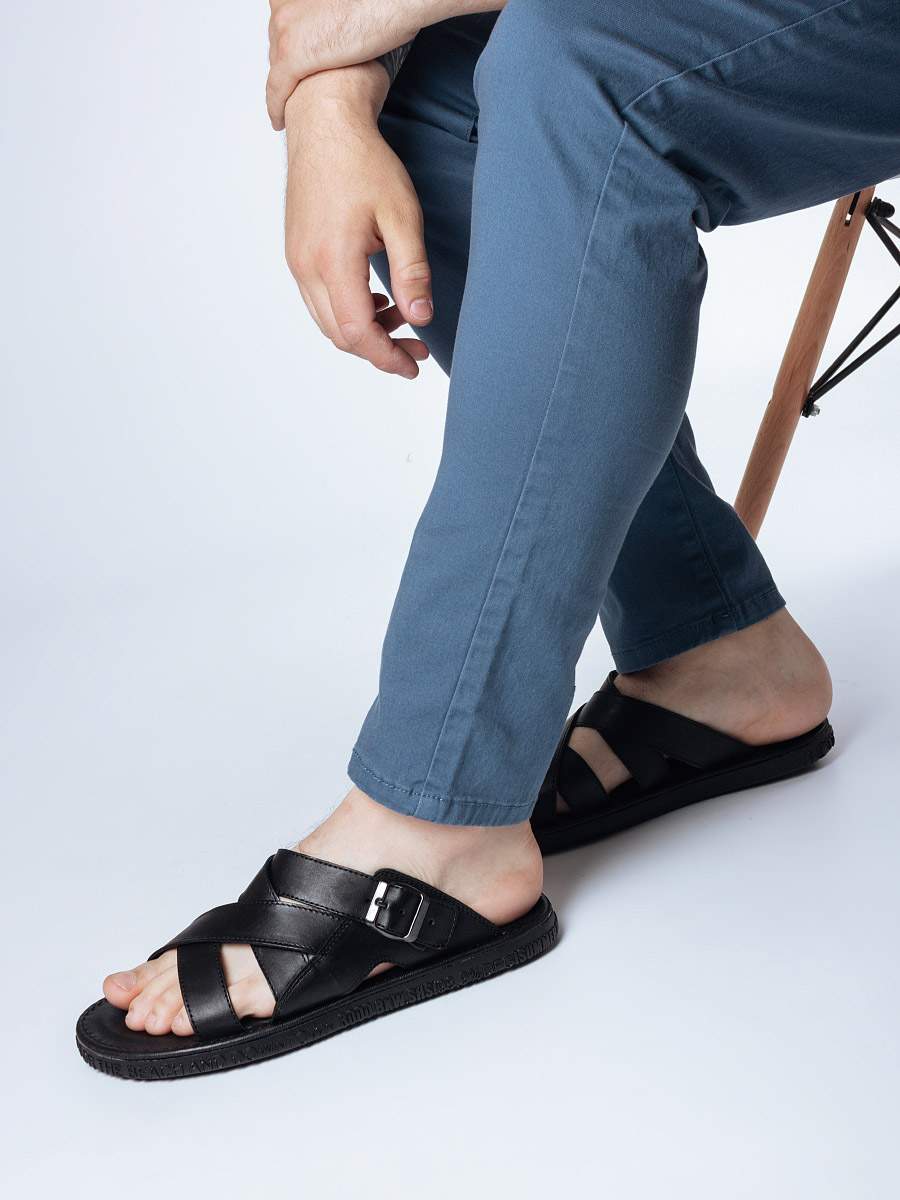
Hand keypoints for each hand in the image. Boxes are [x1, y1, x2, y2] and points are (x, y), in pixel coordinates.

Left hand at [267, 0, 424, 130]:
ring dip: (285, 86)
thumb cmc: (377, 2)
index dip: (291, 44)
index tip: (300, 59)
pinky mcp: (291, 57)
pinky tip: (279, 120)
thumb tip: (344, 31)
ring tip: (293, 103)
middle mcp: (284, 9)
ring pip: (276, 67)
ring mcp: (284, 31)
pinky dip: (276, 107)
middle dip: (287, 65)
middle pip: (277, 44)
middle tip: (301, 84)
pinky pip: (277, 90)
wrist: (389, 4)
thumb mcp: (346, 5)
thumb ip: (335, 17)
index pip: (284, 23)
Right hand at [284, 63, 432, 379]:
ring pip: (328, 322)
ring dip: (364, 332)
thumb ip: (412, 271)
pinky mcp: (297, 254)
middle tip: (416, 348)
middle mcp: (306, 267)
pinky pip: (320, 301)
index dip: (386, 357)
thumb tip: (421, 318)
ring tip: (402, 319)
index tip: (413, 366)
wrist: (325, 124)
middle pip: (340, 335)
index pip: (357, 333)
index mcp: (332, 260)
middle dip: (379, 350)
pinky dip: (349, 312)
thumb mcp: (402, 216)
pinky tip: (377, 300)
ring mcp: (297, 261)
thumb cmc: (365, 163)